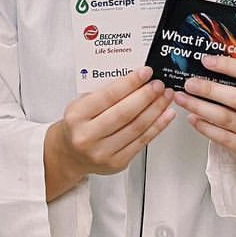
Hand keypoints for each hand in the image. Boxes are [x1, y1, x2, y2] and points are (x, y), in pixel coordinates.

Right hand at [45, 68, 173, 197]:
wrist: (70, 154)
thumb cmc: (77, 124)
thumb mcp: (81, 103)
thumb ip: (104, 93)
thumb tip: (135, 80)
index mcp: (77, 116)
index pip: (108, 96)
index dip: (130, 83)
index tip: (145, 72)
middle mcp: (88, 136)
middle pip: (125, 113)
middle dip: (146, 96)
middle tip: (158, 84)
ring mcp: (103, 152)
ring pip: (136, 128)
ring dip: (155, 110)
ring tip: (165, 97)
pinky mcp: (117, 163)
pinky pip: (142, 142)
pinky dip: (157, 127)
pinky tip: (165, 115)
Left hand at [172, 53, 235, 175]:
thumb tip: (207, 65)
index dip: (227, 65)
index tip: (206, 61)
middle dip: (208, 89)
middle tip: (189, 84)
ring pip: (225, 118)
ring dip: (199, 107)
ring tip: (183, 99)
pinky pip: (223, 137)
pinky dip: (204, 126)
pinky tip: (193, 118)